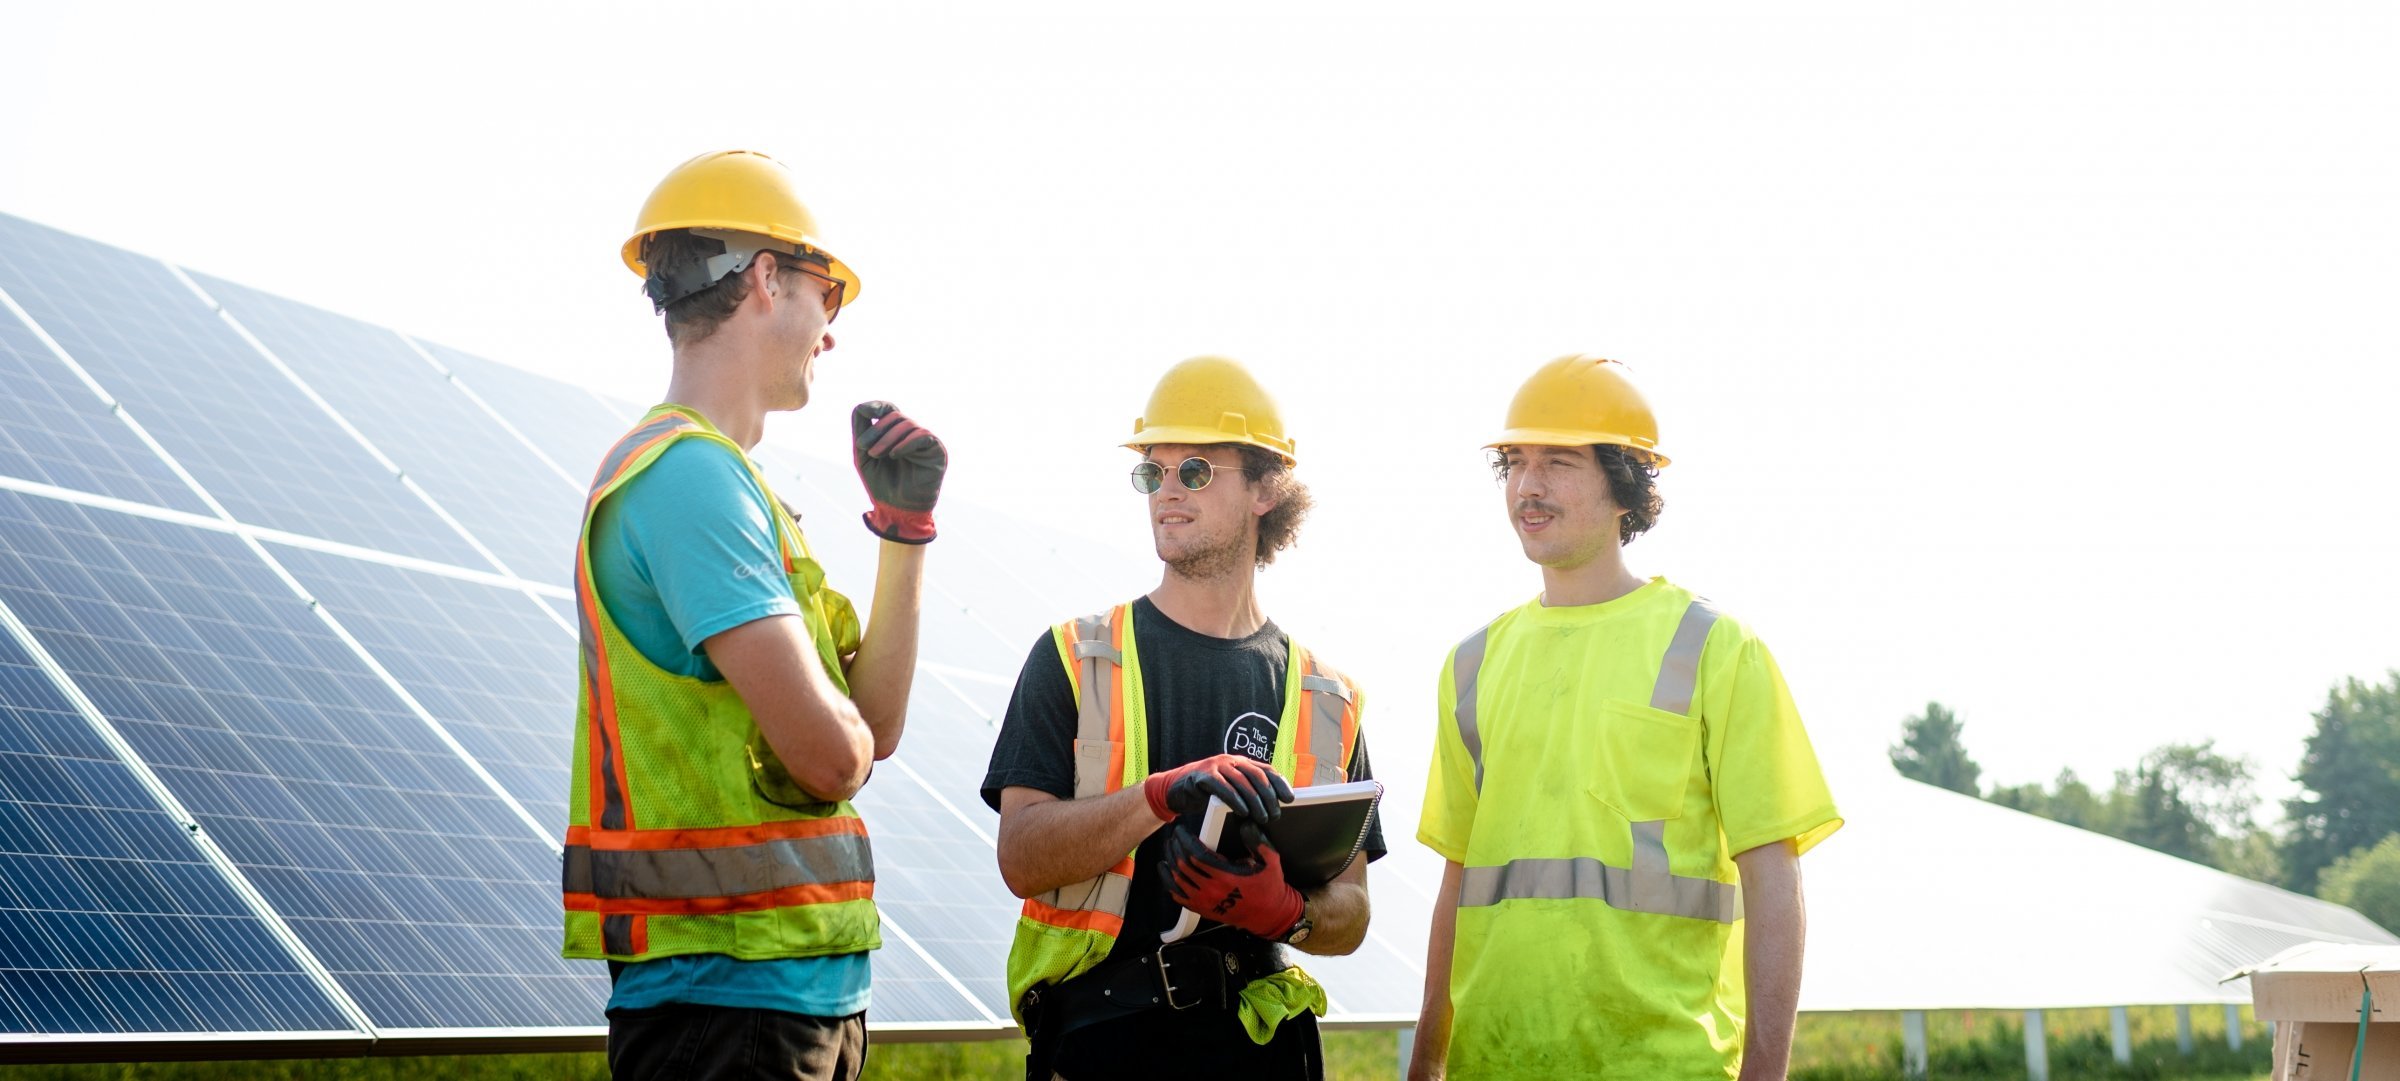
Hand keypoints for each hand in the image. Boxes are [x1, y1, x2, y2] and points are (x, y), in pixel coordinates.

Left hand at [851, 402, 945, 543]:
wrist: (896, 510)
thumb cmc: (881, 484)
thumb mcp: (863, 455)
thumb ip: (862, 430)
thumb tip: (863, 406)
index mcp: (896, 434)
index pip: (889, 409)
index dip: (877, 406)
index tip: (865, 412)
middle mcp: (912, 434)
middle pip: (895, 416)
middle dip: (877, 430)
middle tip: (865, 448)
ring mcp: (926, 442)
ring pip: (906, 424)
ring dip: (888, 438)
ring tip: (876, 455)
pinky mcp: (937, 451)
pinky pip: (922, 436)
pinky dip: (905, 443)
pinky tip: (894, 455)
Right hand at [1141, 754, 1292, 823]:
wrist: (1174, 790)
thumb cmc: (1207, 793)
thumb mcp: (1230, 789)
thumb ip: (1246, 791)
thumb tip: (1271, 806)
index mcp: (1240, 762)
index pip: (1266, 770)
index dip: (1280, 784)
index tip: (1290, 799)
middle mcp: (1230, 761)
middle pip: (1257, 776)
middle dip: (1269, 797)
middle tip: (1275, 815)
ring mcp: (1216, 766)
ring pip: (1242, 782)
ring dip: (1255, 802)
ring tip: (1262, 817)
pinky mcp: (1203, 776)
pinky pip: (1223, 788)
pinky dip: (1235, 800)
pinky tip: (1242, 812)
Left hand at [1161, 822, 1303, 939]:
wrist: (1268, 916)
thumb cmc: (1269, 888)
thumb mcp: (1270, 861)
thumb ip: (1258, 842)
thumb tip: (1247, 825)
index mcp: (1225, 877)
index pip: (1196, 855)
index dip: (1185, 840)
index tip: (1181, 831)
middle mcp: (1211, 890)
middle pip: (1182, 865)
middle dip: (1175, 847)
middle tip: (1174, 836)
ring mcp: (1204, 902)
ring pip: (1177, 880)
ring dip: (1170, 862)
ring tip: (1169, 849)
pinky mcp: (1202, 910)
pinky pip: (1178, 896)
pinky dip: (1169, 883)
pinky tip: (1167, 871)